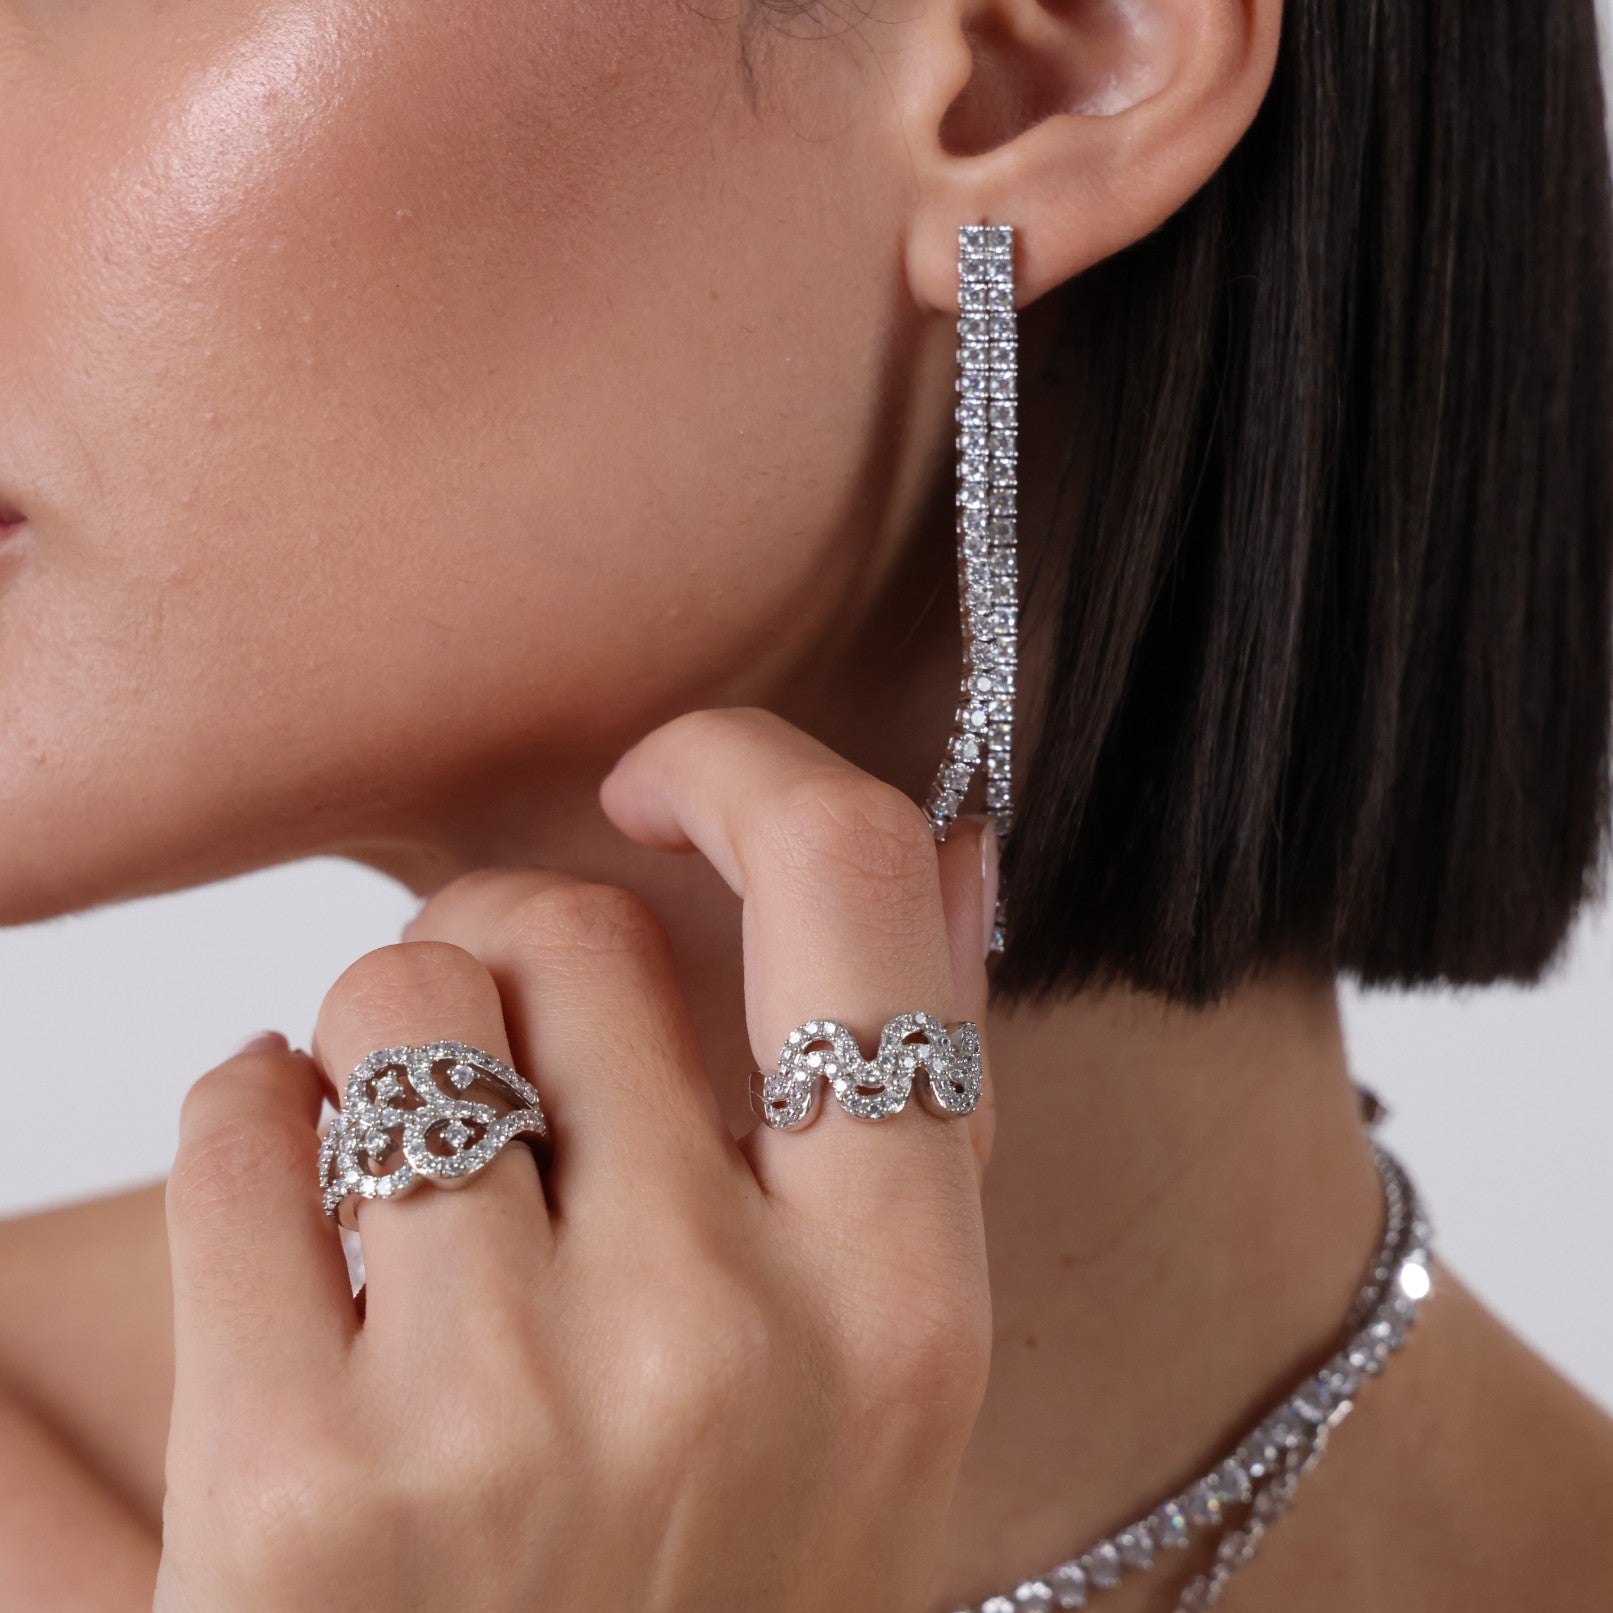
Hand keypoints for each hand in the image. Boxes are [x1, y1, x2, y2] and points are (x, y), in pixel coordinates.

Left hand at [153, 708, 998, 1612]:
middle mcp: (728, 1339)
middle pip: (566, 933)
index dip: (743, 772)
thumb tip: (953, 849)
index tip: (654, 780)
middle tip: (488, 1052)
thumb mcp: (880, 1384)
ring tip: (396, 1169)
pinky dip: (247, 1124)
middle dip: (499, 951)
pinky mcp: (300, 1496)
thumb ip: (902, 1121)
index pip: (853, 890)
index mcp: (903, 1303)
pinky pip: (242, 1120)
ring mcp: (514, 1417)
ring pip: (394, 1003)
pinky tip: (292, 1240)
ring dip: (371, 1043)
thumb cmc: (725, 1596)